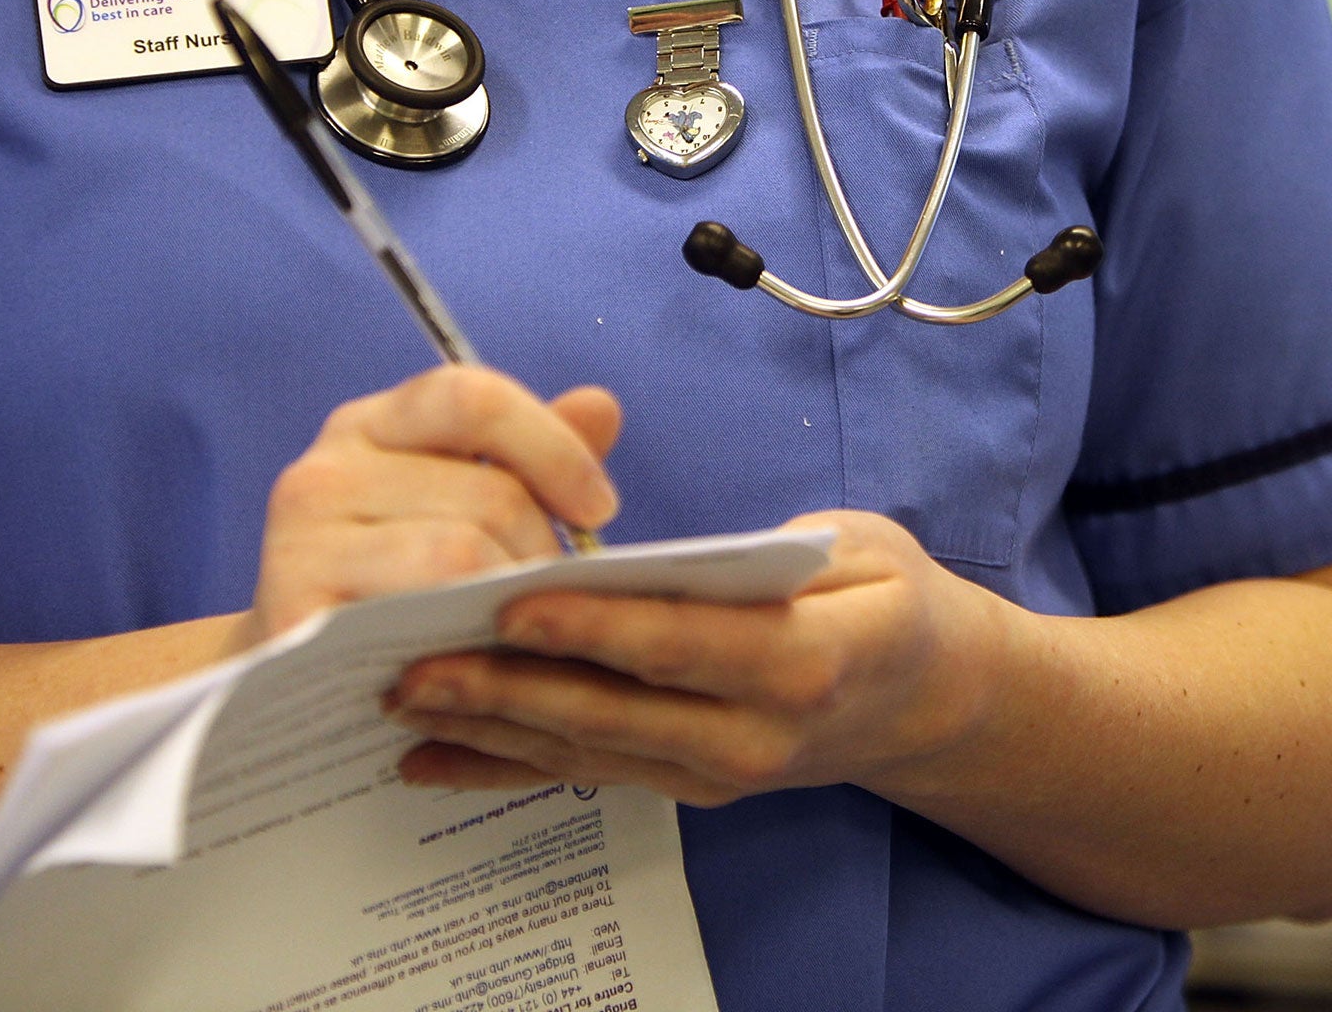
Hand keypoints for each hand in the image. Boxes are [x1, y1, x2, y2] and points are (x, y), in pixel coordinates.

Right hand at [241, 366, 621, 645]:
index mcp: (370, 428)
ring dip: (514, 604)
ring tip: (521, 638)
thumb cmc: (395, 594)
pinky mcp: (293, 613)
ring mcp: (298, 540)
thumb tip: (600, 406)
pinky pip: (417, 615)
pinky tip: (479, 666)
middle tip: (557, 606)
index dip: (553, 448)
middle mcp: (324, 471)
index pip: (472, 397)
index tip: (600, 509)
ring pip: (460, 552)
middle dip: (544, 554)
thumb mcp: (459, 513)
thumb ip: (528, 461)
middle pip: (487, 492)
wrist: (293, 691)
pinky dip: (467, 643)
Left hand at [382, 509, 1012, 807]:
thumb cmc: (887, 599)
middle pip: (616, 711)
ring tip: (403, 700)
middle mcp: (757, 734)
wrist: (928, 702)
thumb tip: (669, 555)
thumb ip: (773, 552)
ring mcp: (717, 771)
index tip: (512, 606)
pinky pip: (584, 773)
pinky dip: (503, 768)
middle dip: (509, 690)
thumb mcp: (861, 547)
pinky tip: (430, 760)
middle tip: (417, 664)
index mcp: (807, 660)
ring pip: (587, 751)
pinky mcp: (685, 784)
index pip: (684, 644)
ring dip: (488, 729)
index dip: (595, 629)